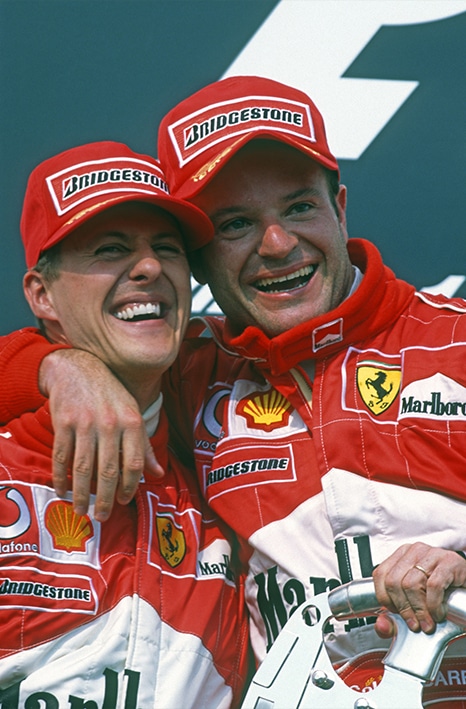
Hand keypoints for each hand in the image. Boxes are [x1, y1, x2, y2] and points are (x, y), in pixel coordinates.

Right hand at [40, 349, 163, 521]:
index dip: (129, 486)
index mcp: (132, 421)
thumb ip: (144, 445)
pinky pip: (62, 456)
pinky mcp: (64, 422)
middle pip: (108, 471)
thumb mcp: (133, 414)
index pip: (134, 463)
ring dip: (81, 494)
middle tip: (102, 517)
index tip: (123, 501)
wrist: (77, 368)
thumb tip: (158, 474)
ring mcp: (85, 423)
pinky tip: (62, 490)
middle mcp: (110, 423)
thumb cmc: (110, 394)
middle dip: (105, 499)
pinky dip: (61, 477)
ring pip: (84, 468)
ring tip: (81, 510)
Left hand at [373, 542, 465, 634]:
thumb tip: (381, 626)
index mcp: (401, 556)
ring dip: (419, 610)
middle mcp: (414, 551)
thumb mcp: (414, 603)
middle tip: (414, 624)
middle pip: (393, 581)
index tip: (396, 613)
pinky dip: (434, 605)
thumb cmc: (442, 591)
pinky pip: (433, 586)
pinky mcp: (448, 562)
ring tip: (427, 622)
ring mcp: (431, 554)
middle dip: (403, 609)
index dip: (385, 598)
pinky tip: (438, 613)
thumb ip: (393, 619)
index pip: (380, 575)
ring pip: (411, 584)